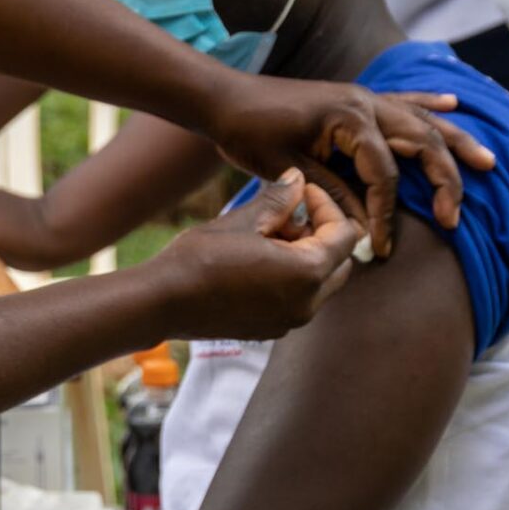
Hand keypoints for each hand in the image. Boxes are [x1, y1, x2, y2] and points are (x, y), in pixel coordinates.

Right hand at [153, 169, 365, 340]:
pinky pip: (300, 300)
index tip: (301, 193)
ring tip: (269, 235)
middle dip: (322, 233)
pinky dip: (293, 278)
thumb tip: (298, 180)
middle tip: (288, 214)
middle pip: (340, 262)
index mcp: (307, 274)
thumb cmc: (201, 258)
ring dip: (307, 256)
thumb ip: (279, 200)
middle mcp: (307, 304)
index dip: (328, 206)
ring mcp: (290, 322)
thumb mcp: (245, 220)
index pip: (345, 235)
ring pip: (321, 283)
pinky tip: (259, 260)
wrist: (163, 302)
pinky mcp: (272, 329)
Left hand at [198, 78, 490, 256]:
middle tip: (453, 217)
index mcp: (347, 119)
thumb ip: (332, 195)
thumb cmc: (249, 134)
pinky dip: (428, 104)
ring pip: (421, 120)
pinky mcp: (356, 98)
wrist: (225, 99)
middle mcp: (364, 103)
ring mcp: (363, 97)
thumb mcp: (290, 173)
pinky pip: (401, 100)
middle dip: (444, 180)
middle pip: (420, 142)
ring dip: (454, 141)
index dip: (386, 214)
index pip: (384, 173)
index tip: (381, 247)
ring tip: (487, 162)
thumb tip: (366, 227)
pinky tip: (452, 106)